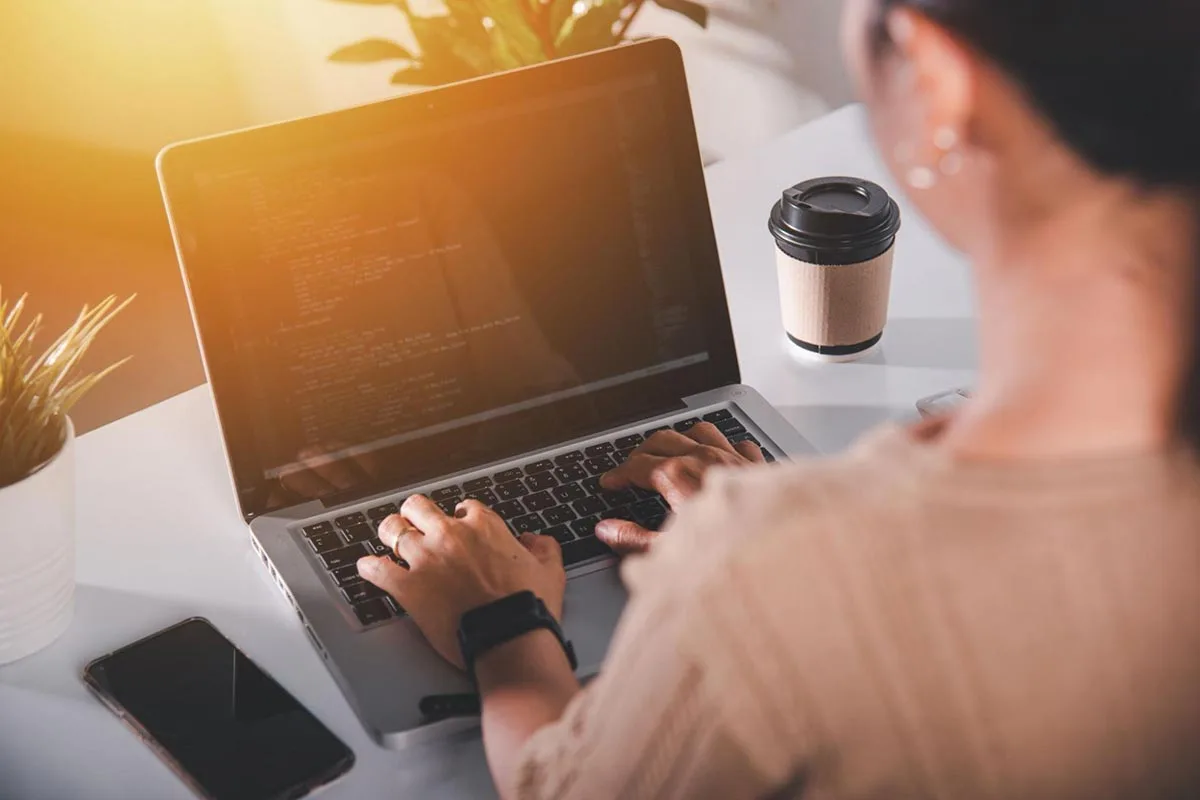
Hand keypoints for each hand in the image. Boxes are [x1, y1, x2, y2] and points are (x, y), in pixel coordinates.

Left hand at [356, 496, 565, 669]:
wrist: (508, 637)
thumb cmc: (528, 606)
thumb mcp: (550, 570)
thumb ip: (543, 547)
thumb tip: (534, 540)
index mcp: (484, 526)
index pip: (463, 508)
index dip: (459, 518)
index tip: (458, 528)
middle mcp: (450, 535)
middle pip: (419, 507)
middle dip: (416, 514)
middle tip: (415, 523)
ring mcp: (426, 559)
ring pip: (393, 530)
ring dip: (390, 533)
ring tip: (389, 538)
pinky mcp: (407, 587)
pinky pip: (377, 569)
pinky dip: (369, 568)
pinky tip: (367, 567)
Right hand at [596, 422, 764, 554]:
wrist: (781, 550)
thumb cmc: (728, 552)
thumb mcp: (669, 552)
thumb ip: (633, 539)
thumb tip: (608, 531)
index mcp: (678, 476)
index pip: (638, 465)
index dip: (619, 473)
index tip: (611, 481)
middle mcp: (704, 458)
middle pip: (664, 440)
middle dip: (642, 451)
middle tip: (632, 467)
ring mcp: (733, 457)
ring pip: (699, 431)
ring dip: (682, 438)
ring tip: (671, 450)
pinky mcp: (757, 464)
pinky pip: (736, 442)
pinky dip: (724, 446)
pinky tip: (720, 455)